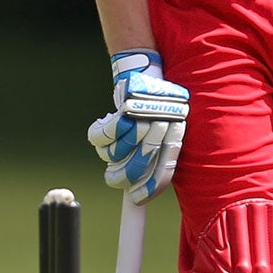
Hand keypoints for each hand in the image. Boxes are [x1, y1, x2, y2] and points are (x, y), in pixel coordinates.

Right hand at [87, 49, 187, 202]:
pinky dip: (99, 134)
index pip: (163, 172)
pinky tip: (103, 124)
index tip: (136, 200)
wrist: (145, 71)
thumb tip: (137, 188)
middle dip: (120, 176)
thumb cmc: (155, 103)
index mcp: (174, 137)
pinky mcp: (122, 110)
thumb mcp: (166, 126)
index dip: (148, 190)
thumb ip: (157, 153)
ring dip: (109, 150)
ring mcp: (140, 120)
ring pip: (114, 153)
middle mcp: (159, 130)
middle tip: (113, 175)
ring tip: (114, 137)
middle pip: (134, 168)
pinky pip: (102, 136)